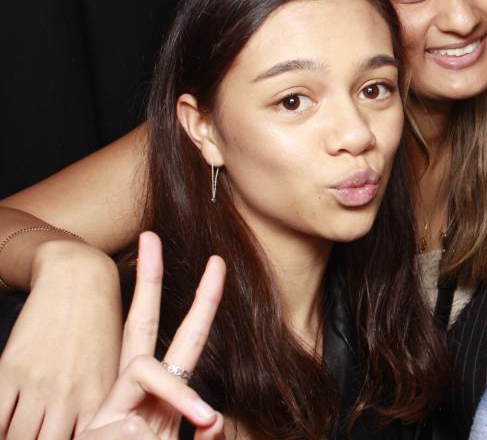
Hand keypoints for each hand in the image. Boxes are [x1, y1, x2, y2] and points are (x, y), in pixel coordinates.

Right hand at [0, 241, 121, 437]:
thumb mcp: (111, 369)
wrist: (79, 281)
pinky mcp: (11, 368)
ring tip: (19, 435)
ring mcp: (38, 382)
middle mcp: (69, 395)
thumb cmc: (100, 329)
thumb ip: (102, 406)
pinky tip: (5, 424)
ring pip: (17, 436)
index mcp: (100, 397)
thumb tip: (95, 434)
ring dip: (15, 438)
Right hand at [79, 232, 225, 438]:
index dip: (198, 306)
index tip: (214, 266)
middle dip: (148, 279)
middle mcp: (131, 395)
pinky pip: (143, 389)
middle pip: (140, 325)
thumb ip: (197, 435)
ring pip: (149, 368)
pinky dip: (180, 398)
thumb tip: (213, 425)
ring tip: (205, 419)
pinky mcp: (103, 419)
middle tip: (150, 236)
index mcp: (154, 398)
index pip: (176, 343)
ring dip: (184, 392)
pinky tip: (202, 423)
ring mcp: (113, 407)